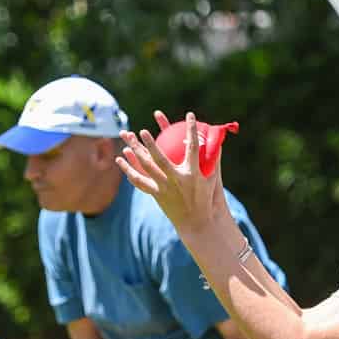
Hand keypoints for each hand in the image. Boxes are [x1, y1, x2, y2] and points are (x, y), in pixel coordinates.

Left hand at [115, 111, 230, 235]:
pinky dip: (129, 169)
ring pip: (146, 168)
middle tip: (143, 131)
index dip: (192, 130)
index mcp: (193, 173)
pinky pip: (139, 181)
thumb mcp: (213, 179)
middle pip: (160, 159)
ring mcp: (165, 188)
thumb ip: (214, 158)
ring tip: (127, 139)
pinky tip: (120, 159)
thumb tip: (218, 139)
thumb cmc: (207, 199)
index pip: (193, 147)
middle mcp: (176, 180)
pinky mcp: (156, 194)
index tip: (190, 114)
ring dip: (135, 153)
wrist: (198, 223)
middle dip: (151, 144)